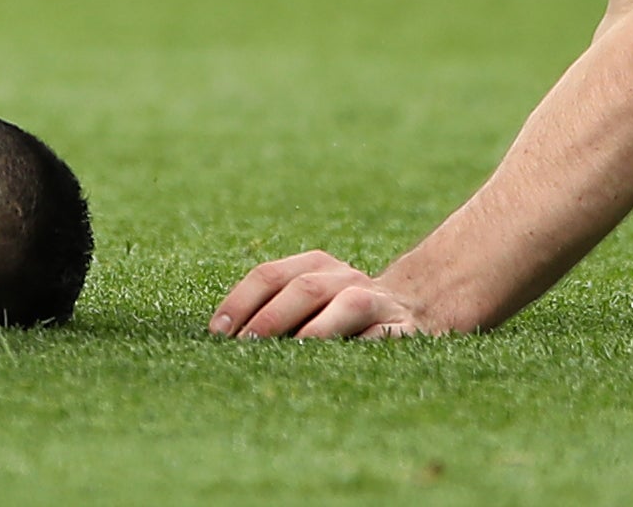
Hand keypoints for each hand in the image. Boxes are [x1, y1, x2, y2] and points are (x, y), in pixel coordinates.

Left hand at [211, 250, 432, 339]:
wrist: (415, 308)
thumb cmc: (340, 313)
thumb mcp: (309, 300)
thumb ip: (275, 309)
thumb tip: (222, 338)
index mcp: (315, 265)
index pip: (269, 275)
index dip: (241, 302)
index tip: (217, 332)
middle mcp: (344, 277)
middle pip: (304, 289)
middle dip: (271, 318)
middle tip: (244, 347)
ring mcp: (377, 300)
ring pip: (349, 307)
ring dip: (316, 331)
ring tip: (288, 354)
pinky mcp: (404, 328)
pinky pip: (382, 337)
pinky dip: (361, 348)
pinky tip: (335, 368)